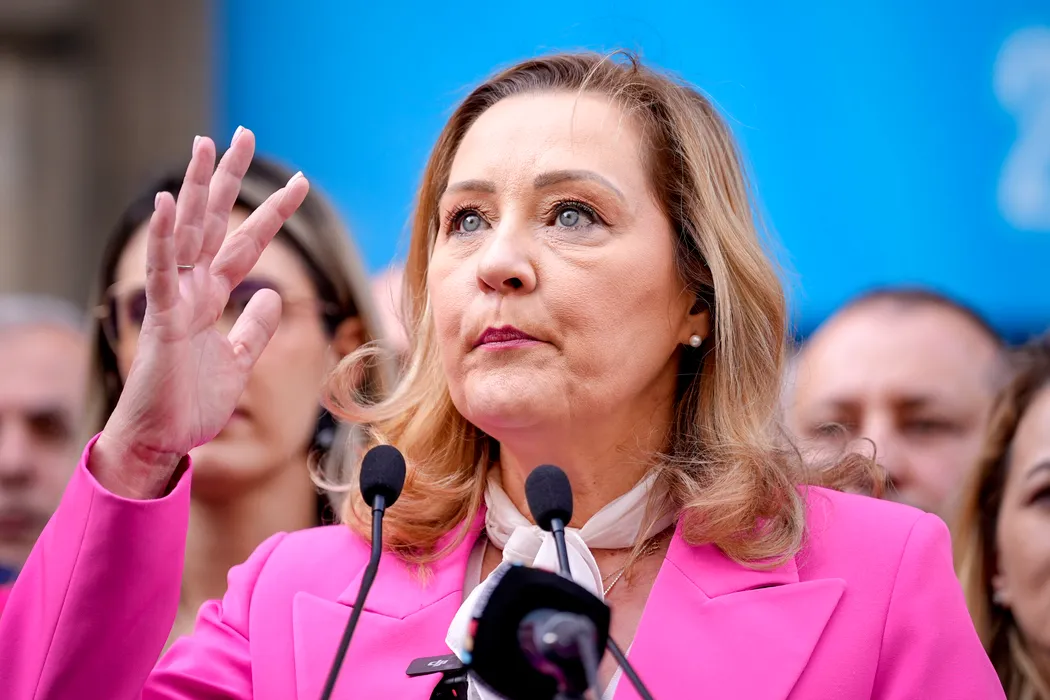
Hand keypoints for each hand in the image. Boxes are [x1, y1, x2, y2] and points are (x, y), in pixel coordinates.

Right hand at [93, 129, 309, 498]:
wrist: (164, 439)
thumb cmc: (193, 401)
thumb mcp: (240, 360)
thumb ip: (254, 326)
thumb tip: (270, 295)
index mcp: (213, 297)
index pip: (246, 243)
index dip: (271, 214)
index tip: (298, 183)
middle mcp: (194, 289)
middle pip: (215, 222)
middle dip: (229, 179)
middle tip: (243, 132)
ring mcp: (177, 300)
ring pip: (189, 233)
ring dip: (197, 189)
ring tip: (204, 144)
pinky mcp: (164, 319)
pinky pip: (164, 272)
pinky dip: (166, 238)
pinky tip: (169, 203)